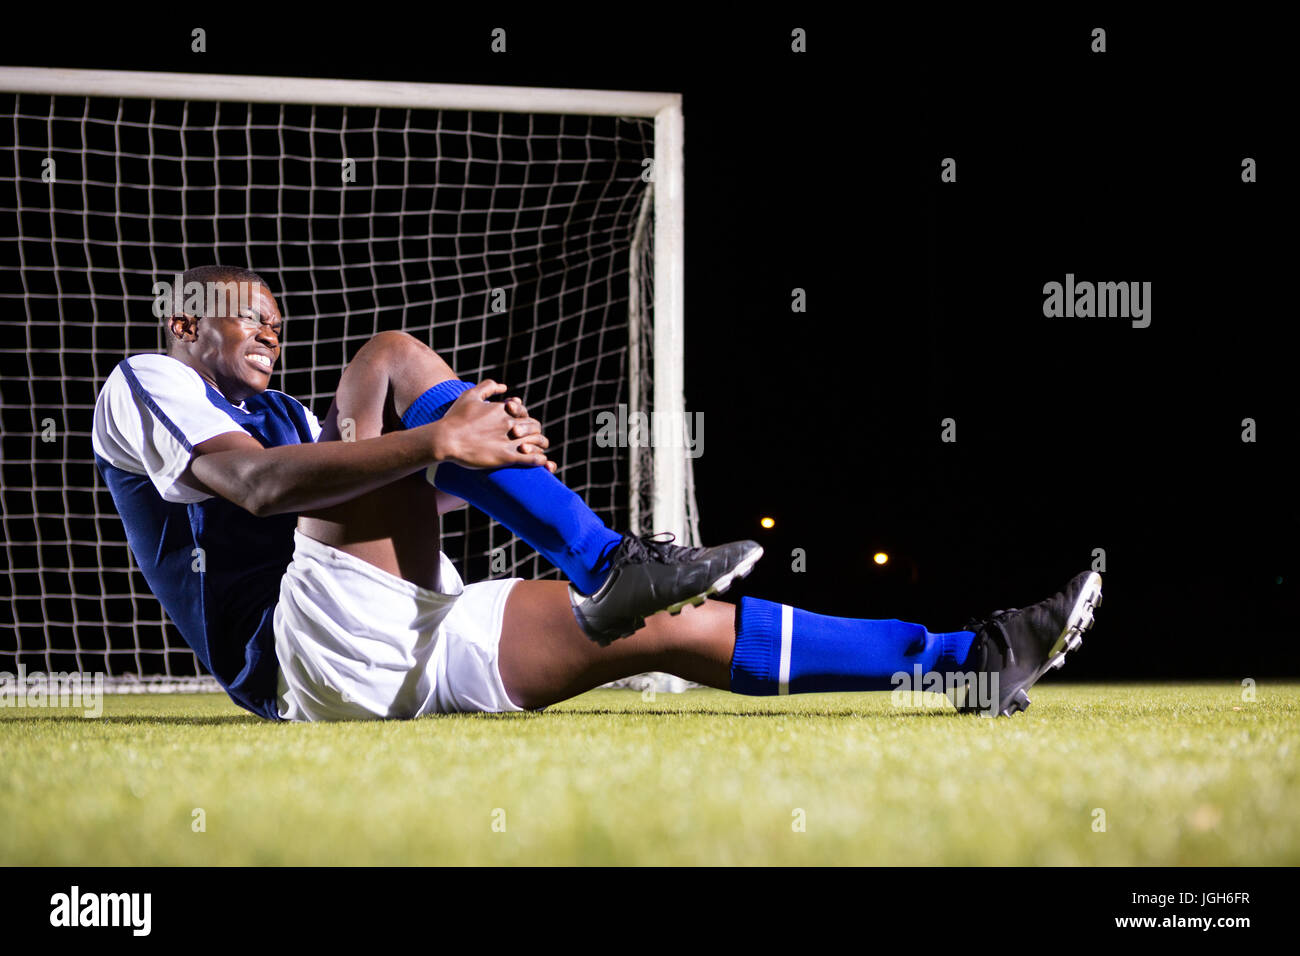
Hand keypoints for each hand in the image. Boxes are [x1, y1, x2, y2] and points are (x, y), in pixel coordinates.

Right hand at [436, 380, 554, 470]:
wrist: (445, 439)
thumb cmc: (455, 418)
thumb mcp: (470, 395)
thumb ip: (488, 387)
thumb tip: (504, 386)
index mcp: (503, 410)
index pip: (524, 412)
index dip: (524, 418)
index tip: (520, 425)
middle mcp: (509, 423)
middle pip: (534, 426)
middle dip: (534, 431)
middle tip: (531, 438)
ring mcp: (509, 440)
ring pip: (536, 441)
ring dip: (540, 445)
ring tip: (539, 450)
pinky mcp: (506, 457)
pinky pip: (531, 458)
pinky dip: (539, 459)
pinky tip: (541, 461)